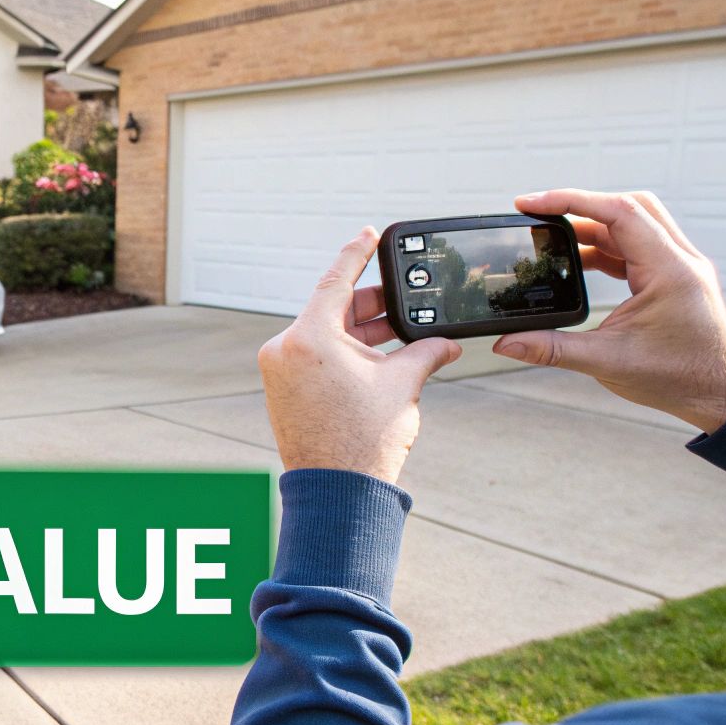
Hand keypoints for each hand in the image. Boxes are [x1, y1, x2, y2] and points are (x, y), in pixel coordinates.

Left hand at [258, 228, 462, 481]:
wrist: (338, 491)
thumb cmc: (364, 441)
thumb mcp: (402, 384)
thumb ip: (425, 352)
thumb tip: (446, 342)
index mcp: (309, 337)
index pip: (336, 280)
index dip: (357, 253)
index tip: (370, 233)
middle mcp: (285, 348)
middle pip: (333, 309)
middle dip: (372, 305)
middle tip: (403, 296)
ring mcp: (279, 370)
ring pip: (326, 334)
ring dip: (362, 331)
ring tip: (400, 333)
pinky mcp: (282, 389)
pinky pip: (315, 356)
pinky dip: (345, 351)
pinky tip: (377, 355)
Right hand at [494, 189, 725, 432]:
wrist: (723, 395)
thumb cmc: (681, 378)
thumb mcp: (607, 362)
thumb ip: (552, 349)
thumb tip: (506, 343)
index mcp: (669, 271)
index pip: (618, 212)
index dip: (570, 201)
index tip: (531, 203)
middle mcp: (680, 259)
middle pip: (628, 205)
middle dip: (580, 205)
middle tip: (539, 214)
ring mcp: (680, 266)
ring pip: (634, 223)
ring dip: (592, 226)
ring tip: (552, 240)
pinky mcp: (675, 277)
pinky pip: (637, 246)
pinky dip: (605, 246)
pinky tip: (579, 261)